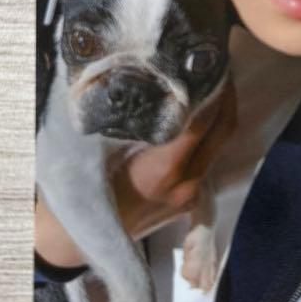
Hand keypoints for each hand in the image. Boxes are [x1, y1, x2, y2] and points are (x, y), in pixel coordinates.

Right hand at [33, 75, 237, 263]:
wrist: (73, 239)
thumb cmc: (81, 185)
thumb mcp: (101, 148)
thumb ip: (133, 121)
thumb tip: (155, 80)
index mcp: (162, 171)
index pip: (201, 122)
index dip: (213, 90)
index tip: (215, 62)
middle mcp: (184, 185)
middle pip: (221, 133)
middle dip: (227, 96)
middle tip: (222, 64)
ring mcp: (188, 197)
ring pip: (217, 148)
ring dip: (219, 116)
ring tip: (213, 82)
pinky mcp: (188, 203)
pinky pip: (205, 162)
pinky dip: (206, 138)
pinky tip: (197, 116)